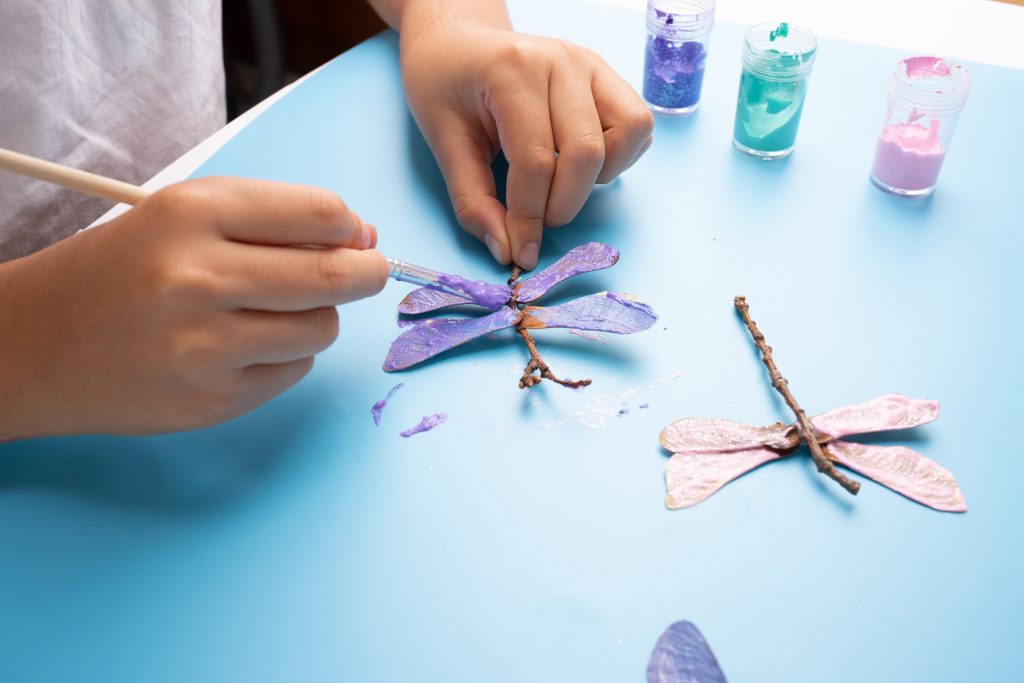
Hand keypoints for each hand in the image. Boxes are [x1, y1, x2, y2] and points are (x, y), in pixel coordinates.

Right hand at [0, 177, 386, 439]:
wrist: (33, 345)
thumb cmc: (117, 271)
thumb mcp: (181, 217)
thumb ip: (270, 219)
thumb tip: (362, 237)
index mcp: (191, 214)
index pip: (318, 213)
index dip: (350, 226)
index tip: (354, 235)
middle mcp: (198, 279)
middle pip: (335, 276)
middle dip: (366, 272)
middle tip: (366, 271)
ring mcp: (205, 348)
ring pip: (322, 328)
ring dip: (317, 317)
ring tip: (276, 310)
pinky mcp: (212, 401)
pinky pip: (293, 371)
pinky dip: (286, 355)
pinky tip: (244, 345)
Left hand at [399, 24, 653, 268]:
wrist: (457, 40)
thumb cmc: (445, 84)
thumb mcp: (443, 141)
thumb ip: (473, 200)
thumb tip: (507, 250)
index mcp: (514, 70)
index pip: (535, 160)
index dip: (530, 218)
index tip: (520, 252)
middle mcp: (562, 61)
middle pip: (586, 153)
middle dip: (562, 204)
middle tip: (537, 219)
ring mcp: (592, 65)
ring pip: (628, 134)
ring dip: (599, 176)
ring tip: (561, 180)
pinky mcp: (608, 76)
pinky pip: (636, 126)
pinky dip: (617, 156)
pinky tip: (580, 162)